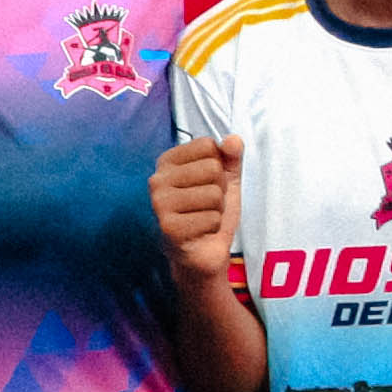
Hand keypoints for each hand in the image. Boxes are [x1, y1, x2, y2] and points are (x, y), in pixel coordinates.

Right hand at [151, 132, 245, 286]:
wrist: (203, 252)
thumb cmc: (210, 212)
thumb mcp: (226, 181)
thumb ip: (231, 158)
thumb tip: (234, 140)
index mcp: (167, 162)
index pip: (208, 146)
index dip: (219, 167)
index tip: (207, 184)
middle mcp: (157, 180)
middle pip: (212, 169)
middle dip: (220, 191)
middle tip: (207, 206)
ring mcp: (159, 204)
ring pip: (213, 194)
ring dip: (218, 211)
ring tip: (204, 219)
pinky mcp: (168, 227)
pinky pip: (211, 218)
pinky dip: (213, 228)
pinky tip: (200, 232)